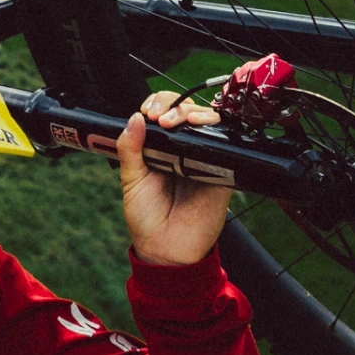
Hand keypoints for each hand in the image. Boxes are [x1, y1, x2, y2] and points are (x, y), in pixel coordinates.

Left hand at [117, 90, 229, 266]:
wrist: (167, 250)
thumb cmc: (147, 218)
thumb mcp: (131, 180)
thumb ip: (130, 149)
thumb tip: (133, 118)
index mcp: (160, 149)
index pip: (163, 113)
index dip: (158, 105)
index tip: (148, 112)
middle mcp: (183, 150)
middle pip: (186, 111)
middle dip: (173, 106)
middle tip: (161, 118)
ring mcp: (203, 158)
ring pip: (206, 122)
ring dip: (193, 113)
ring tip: (177, 122)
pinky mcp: (222, 170)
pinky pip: (224, 144)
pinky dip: (214, 130)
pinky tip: (200, 127)